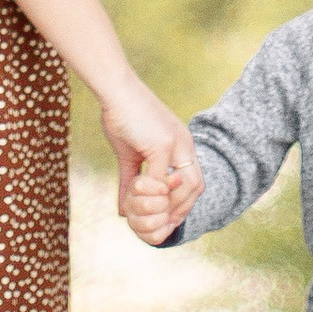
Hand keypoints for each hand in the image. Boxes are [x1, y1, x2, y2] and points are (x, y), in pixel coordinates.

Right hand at [103, 81, 200, 239]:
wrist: (115, 88)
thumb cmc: (121, 115)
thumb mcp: (128, 154)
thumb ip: (131, 182)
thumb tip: (123, 210)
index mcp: (181, 143)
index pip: (194, 181)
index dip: (183, 203)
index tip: (166, 217)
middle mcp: (184, 143)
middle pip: (197, 186)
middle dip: (182, 209)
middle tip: (163, 223)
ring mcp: (175, 142)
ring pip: (185, 185)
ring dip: (169, 204)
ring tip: (151, 213)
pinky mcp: (161, 143)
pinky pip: (161, 178)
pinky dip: (152, 192)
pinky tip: (137, 197)